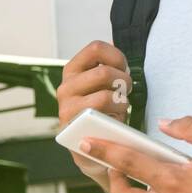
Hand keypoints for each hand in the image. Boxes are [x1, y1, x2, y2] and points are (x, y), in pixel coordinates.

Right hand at [57, 40, 133, 183]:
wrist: (93, 145)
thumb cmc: (102, 109)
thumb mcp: (102, 83)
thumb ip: (107, 66)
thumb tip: (114, 47)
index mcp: (72, 70)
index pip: (96, 48)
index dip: (117, 57)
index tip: (124, 69)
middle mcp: (65, 87)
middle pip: (104, 73)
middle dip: (124, 82)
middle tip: (125, 92)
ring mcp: (67, 109)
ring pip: (105, 96)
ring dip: (121, 103)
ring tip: (120, 108)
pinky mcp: (73, 129)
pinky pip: (102, 120)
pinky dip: (115, 117)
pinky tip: (115, 120)